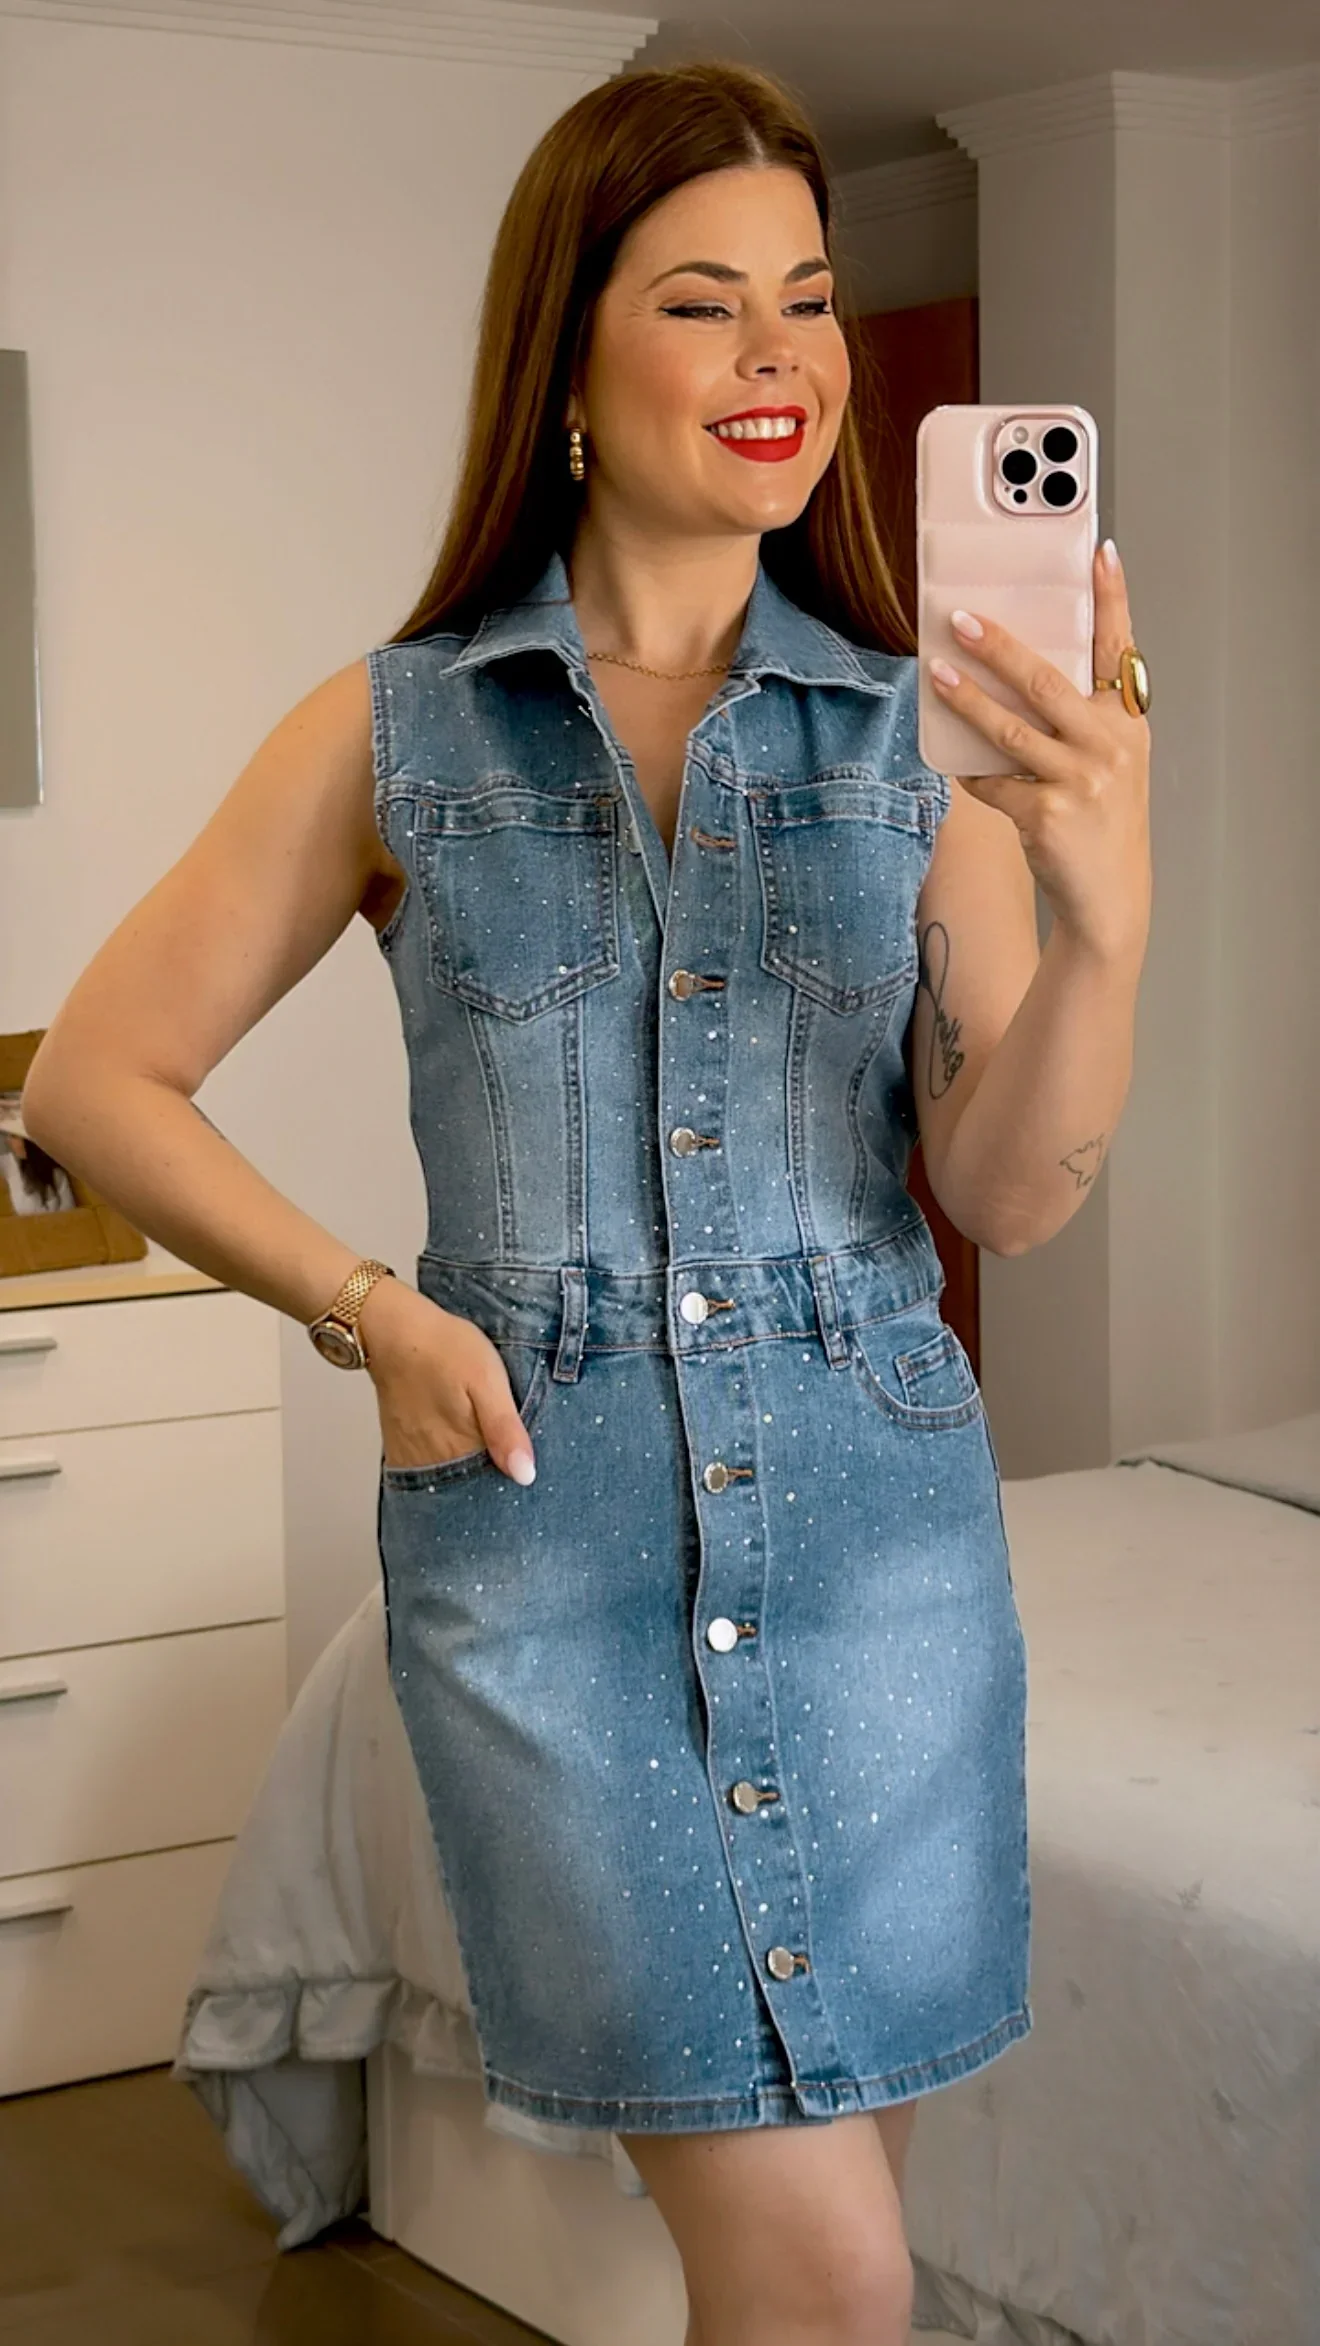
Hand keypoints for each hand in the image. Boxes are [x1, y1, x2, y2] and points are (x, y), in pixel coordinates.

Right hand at [357, 1277, 536, 1484]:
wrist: (395, 1330)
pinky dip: (444, 1471)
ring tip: (487, 1457)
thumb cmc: (445, 1348)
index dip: (513, 1486)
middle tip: (509, 1463)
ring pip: (448, 1484)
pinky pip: (425, 1473)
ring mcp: (414, 1457)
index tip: (528, 1476)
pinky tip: (458, 1453)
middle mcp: (434, 1462)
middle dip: (490, 1485)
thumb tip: (525, 1476)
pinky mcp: (400, 1447)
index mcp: (462, 1449)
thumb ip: (505, 1428)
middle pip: (469, 1491)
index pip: (493, 1489)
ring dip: (467, 1479)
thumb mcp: (488, 1380)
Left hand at [928, 538, 1151, 961]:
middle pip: (1047, 681)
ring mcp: (1080, 780)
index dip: (1112, 598)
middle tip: (963, 618)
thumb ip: (1077, 721)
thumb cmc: (1101, 823)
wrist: (1108, 898)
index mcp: (1128, 724)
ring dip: (966, 699)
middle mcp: (1110, 746)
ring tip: (936, 673)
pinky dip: (973, 772)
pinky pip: (993, 781)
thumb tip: (1013, 676)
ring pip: (1009, 728)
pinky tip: (958, 763)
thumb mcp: (1108, 764)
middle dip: (1001, 646)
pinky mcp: (1046, 813)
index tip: (1100, 552)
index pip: (1122, 649)